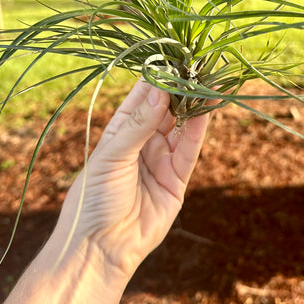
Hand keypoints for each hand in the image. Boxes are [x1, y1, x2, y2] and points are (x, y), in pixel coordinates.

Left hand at [54, 79, 209, 276]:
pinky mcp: (176, 180)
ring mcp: (160, 160)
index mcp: (120, 131)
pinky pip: (189, 149)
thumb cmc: (94, 197)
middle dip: (180, 88)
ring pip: (181, 127)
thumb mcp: (113, 154)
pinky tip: (208, 109)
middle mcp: (142, 142)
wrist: (100, 246)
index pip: (142, 97)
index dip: (157, 77)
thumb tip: (161, 89)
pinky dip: (199, 129)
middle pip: (165, 109)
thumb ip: (139, 123)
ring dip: (194, 105)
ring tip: (209, 81)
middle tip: (197, 65)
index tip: (174, 57)